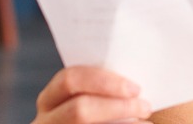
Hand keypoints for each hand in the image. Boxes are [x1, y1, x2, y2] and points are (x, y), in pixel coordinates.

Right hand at [34, 66, 152, 123]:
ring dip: (124, 122)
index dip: (103, 81)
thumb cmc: (102, 108)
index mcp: (50, 99)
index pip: (70, 79)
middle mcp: (46, 120)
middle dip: (117, 107)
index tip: (135, 88)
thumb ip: (102, 85)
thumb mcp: (92, 95)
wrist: (98, 120)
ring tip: (146, 120)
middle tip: (145, 106)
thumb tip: (136, 73)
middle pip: (79, 110)